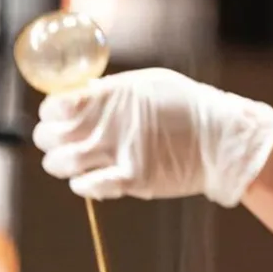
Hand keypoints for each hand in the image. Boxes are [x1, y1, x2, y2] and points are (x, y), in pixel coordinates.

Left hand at [32, 68, 272, 206]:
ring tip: (76, 160)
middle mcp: (109, 123)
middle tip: (62, 138)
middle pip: (50, 136)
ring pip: (61, 164)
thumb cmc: (189, 106)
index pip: (56, 104)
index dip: (52, 110)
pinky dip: (83, 183)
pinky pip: (87, 186)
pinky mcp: (130, 179)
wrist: (222, 138)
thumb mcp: (150, 84)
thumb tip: (82, 93)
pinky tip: (93, 176)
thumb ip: (114, 90)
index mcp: (113, 95)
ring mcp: (118, 152)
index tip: (59, 113)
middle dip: (50, 137)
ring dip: (61, 162)